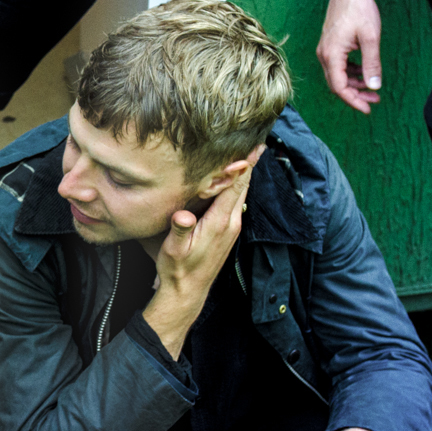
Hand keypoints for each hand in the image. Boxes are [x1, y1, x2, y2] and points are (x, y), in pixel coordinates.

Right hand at [142, 145, 264, 357]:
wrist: (188, 291)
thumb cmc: (178, 269)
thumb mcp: (173, 249)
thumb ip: (180, 230)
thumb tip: (183, 215)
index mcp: (220, 221)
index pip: (236, 186)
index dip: (245, 164)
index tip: (255, 144)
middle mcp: (231, 222)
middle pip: (244, 185)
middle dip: (250, 163)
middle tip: (257, 139)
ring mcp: (232, 226)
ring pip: (241, 192)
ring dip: (245, 173)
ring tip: (249, 151)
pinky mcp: (228, 230)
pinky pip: (236, 200)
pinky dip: (238, 185)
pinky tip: (234, 177)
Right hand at [316, 0, 382, 114]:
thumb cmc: (359, 9)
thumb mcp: (370, 38)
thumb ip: (372, 64)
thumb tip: (374, 86)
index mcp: (331, 56)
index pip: (339, 87)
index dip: (353, 100)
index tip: (368, 108)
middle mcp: (324, 55)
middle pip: (337, 84)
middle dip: (355, 94)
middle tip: (374, 100)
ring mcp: (325, 50)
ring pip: (337, 76)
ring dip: (354, 84)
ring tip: (372, 88)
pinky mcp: (330, 45)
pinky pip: (338, 66)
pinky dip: (350, 73)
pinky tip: (364, 72)